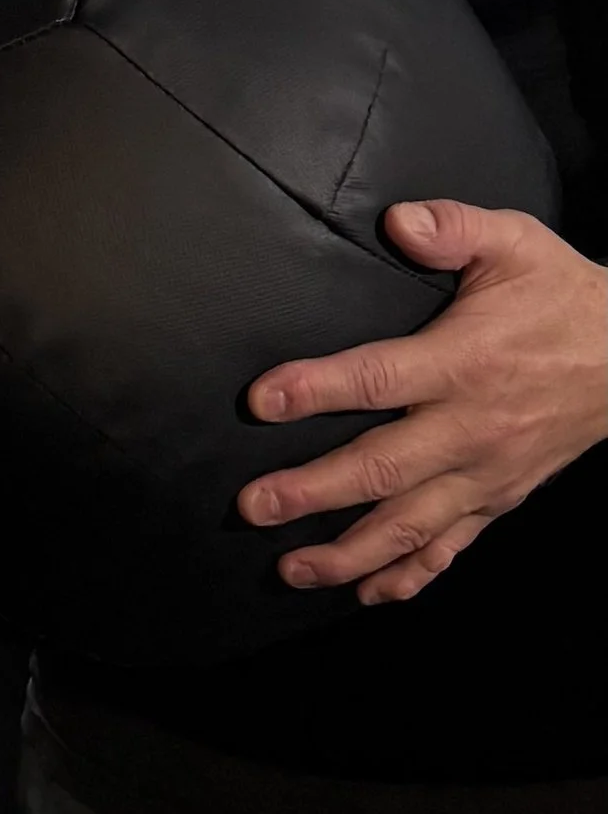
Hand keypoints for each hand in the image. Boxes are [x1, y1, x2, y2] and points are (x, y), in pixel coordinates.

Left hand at [239, 200, 607, 604]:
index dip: (316, 390)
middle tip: (253, 507)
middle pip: (382, 469)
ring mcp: (485, 473)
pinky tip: (368, 594)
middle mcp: (470, 428)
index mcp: (464, 363)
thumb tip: (397, 220)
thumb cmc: (560, 295)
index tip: (261, 402)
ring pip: (411, 526)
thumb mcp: (513, 242)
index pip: (378, 380)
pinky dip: (409, 576)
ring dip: (349, 553)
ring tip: (292, 568)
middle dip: (313, 492)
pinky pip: (451, 547)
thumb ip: (452, 227)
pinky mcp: (499, 498)